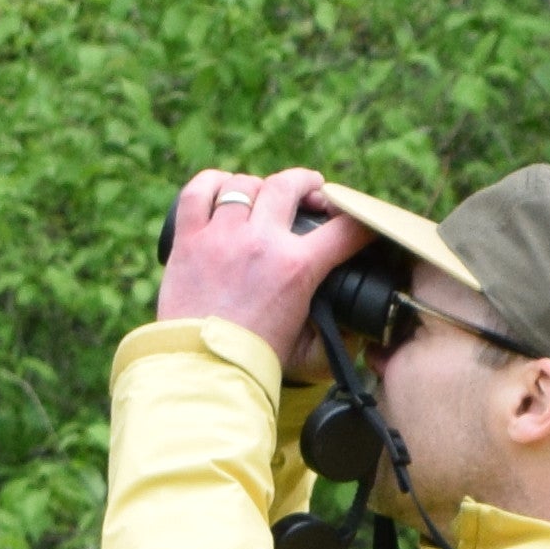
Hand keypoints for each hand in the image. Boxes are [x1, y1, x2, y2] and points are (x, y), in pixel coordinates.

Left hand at [157, 167, 380, 365]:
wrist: (204, 366)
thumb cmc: (255, 358)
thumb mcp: (311, 344)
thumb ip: (337, 333)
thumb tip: (357, 328)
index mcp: (298, 267)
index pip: (345, 229)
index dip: (362, 222)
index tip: (361, 224)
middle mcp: (261, 242)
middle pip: (289, 186)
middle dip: (307, 183)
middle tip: (311, 192)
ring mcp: (221, 236)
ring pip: (244, 185)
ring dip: (260, 187)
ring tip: (262, 197)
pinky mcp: (188, 239)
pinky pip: (197, 191)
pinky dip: (212, 183)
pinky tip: (222, 189)